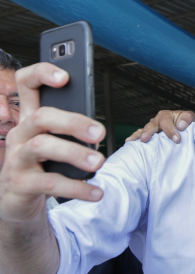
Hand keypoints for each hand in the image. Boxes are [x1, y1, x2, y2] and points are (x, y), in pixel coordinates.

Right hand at [0, 63, 105, 222]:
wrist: (16, 200)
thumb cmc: (42, 164)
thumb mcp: (54, 143)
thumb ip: (71, 130)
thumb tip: (97, 129)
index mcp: (30, 118)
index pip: (26, 83)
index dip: (42, 73)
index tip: (65, 77)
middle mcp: (20, 133)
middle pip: (41, 116)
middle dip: (73, 122)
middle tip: (100, 132)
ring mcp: (17, 158)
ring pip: (42, 147)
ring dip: (75, 153)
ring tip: (99, 162)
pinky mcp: (20, 183)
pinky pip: (50, 183)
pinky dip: (77, 188)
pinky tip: (96, 192)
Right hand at [125, 110, 194, 143]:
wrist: (182, 126)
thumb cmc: (184, 121)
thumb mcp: (189, 117)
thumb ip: (187, 118)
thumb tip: (181, 125)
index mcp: (166, 115)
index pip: (166, 122)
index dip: (171, 131)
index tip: (177, 139)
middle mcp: (156, 121)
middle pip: (150, 126)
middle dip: (148, 132)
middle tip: (145, 139)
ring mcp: (150, 128)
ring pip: (142, 131)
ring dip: (137, 136)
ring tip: (131, 141)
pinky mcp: (148, 135)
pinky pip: (140, 136)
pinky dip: (135, 139)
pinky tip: (129, 143)